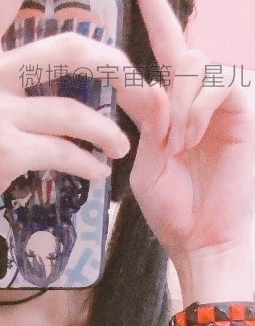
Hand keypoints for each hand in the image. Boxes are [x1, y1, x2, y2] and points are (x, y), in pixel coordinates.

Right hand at [0, 0, 131, 247]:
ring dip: (106, 131)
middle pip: (67, 50)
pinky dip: (87, 163)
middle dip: (113, 65)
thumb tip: (54, 57)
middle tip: (135, 85)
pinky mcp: (3, 152)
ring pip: (71, 112)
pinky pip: (62, 152)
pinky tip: (97, 171)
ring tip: (120, 145)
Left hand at [112, 0, 254, 267]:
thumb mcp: (146, 165)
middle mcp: (198, 101)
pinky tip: (192, 137)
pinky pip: (221, 82)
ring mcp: (222, 105)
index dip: (158, 20)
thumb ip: (147, 124)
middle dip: (166, 43)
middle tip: (155, 66)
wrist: (199, 240)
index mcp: (172, 110)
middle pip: (182, 49)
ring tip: (177, 141)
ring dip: (179, 100)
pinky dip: (200, 107)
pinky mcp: (244, 111)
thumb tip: (151, 87)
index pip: (165, 56)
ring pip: (197, 64)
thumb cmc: (174, 211)